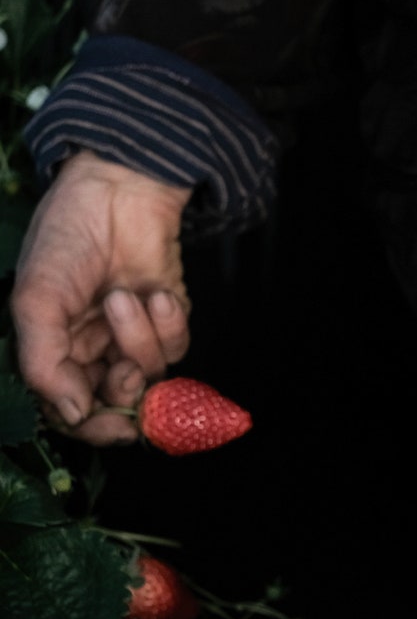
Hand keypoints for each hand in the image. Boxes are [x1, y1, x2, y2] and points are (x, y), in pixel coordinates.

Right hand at [12, 151, 192, 443]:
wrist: (117, 191)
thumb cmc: (67, 237)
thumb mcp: (35, 299)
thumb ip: (44, 362)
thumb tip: (70, 414)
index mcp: (54, 349)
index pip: (71, 410)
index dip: (92, 427)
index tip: (111, 425)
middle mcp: (94, 350)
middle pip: (116, 405)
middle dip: (124, 395)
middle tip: (123, 370)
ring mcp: (133, 335)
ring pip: (150, 374)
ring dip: (140, 339)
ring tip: (125, 296)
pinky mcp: (169, 319)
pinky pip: (177, 345)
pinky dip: (169, 322)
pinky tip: (156, 292)